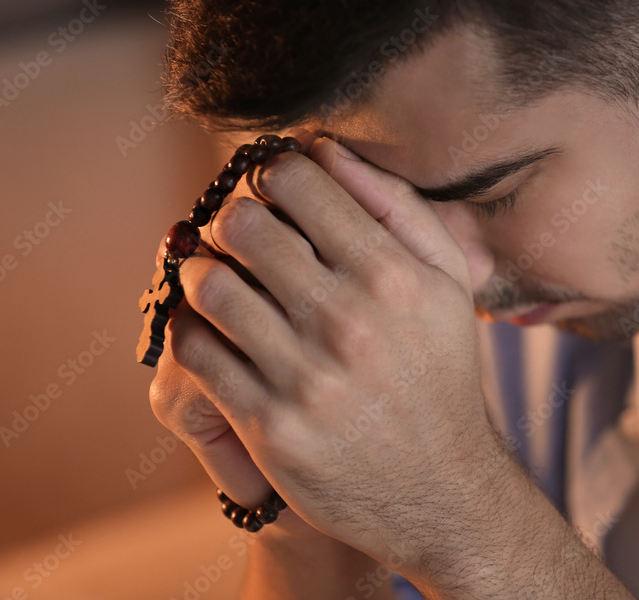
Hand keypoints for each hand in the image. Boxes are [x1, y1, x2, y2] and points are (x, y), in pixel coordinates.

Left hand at [150, 130, 504, 577]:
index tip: (269, 189)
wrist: (441, 491)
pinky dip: (192, 329)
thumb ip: (395, 205)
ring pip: (209, 286)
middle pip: (242, 226)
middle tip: (238, 234)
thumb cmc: (440, 373)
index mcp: (394, 275)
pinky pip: (197, 352)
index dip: (269, 173)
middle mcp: (349, 321)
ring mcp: (306, 378)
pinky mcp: (270, 428)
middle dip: (230, 219)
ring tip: (218, 278)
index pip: (296, 182)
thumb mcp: (446, 282)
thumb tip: (323, 146)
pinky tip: (213, 330)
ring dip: (201, 272)